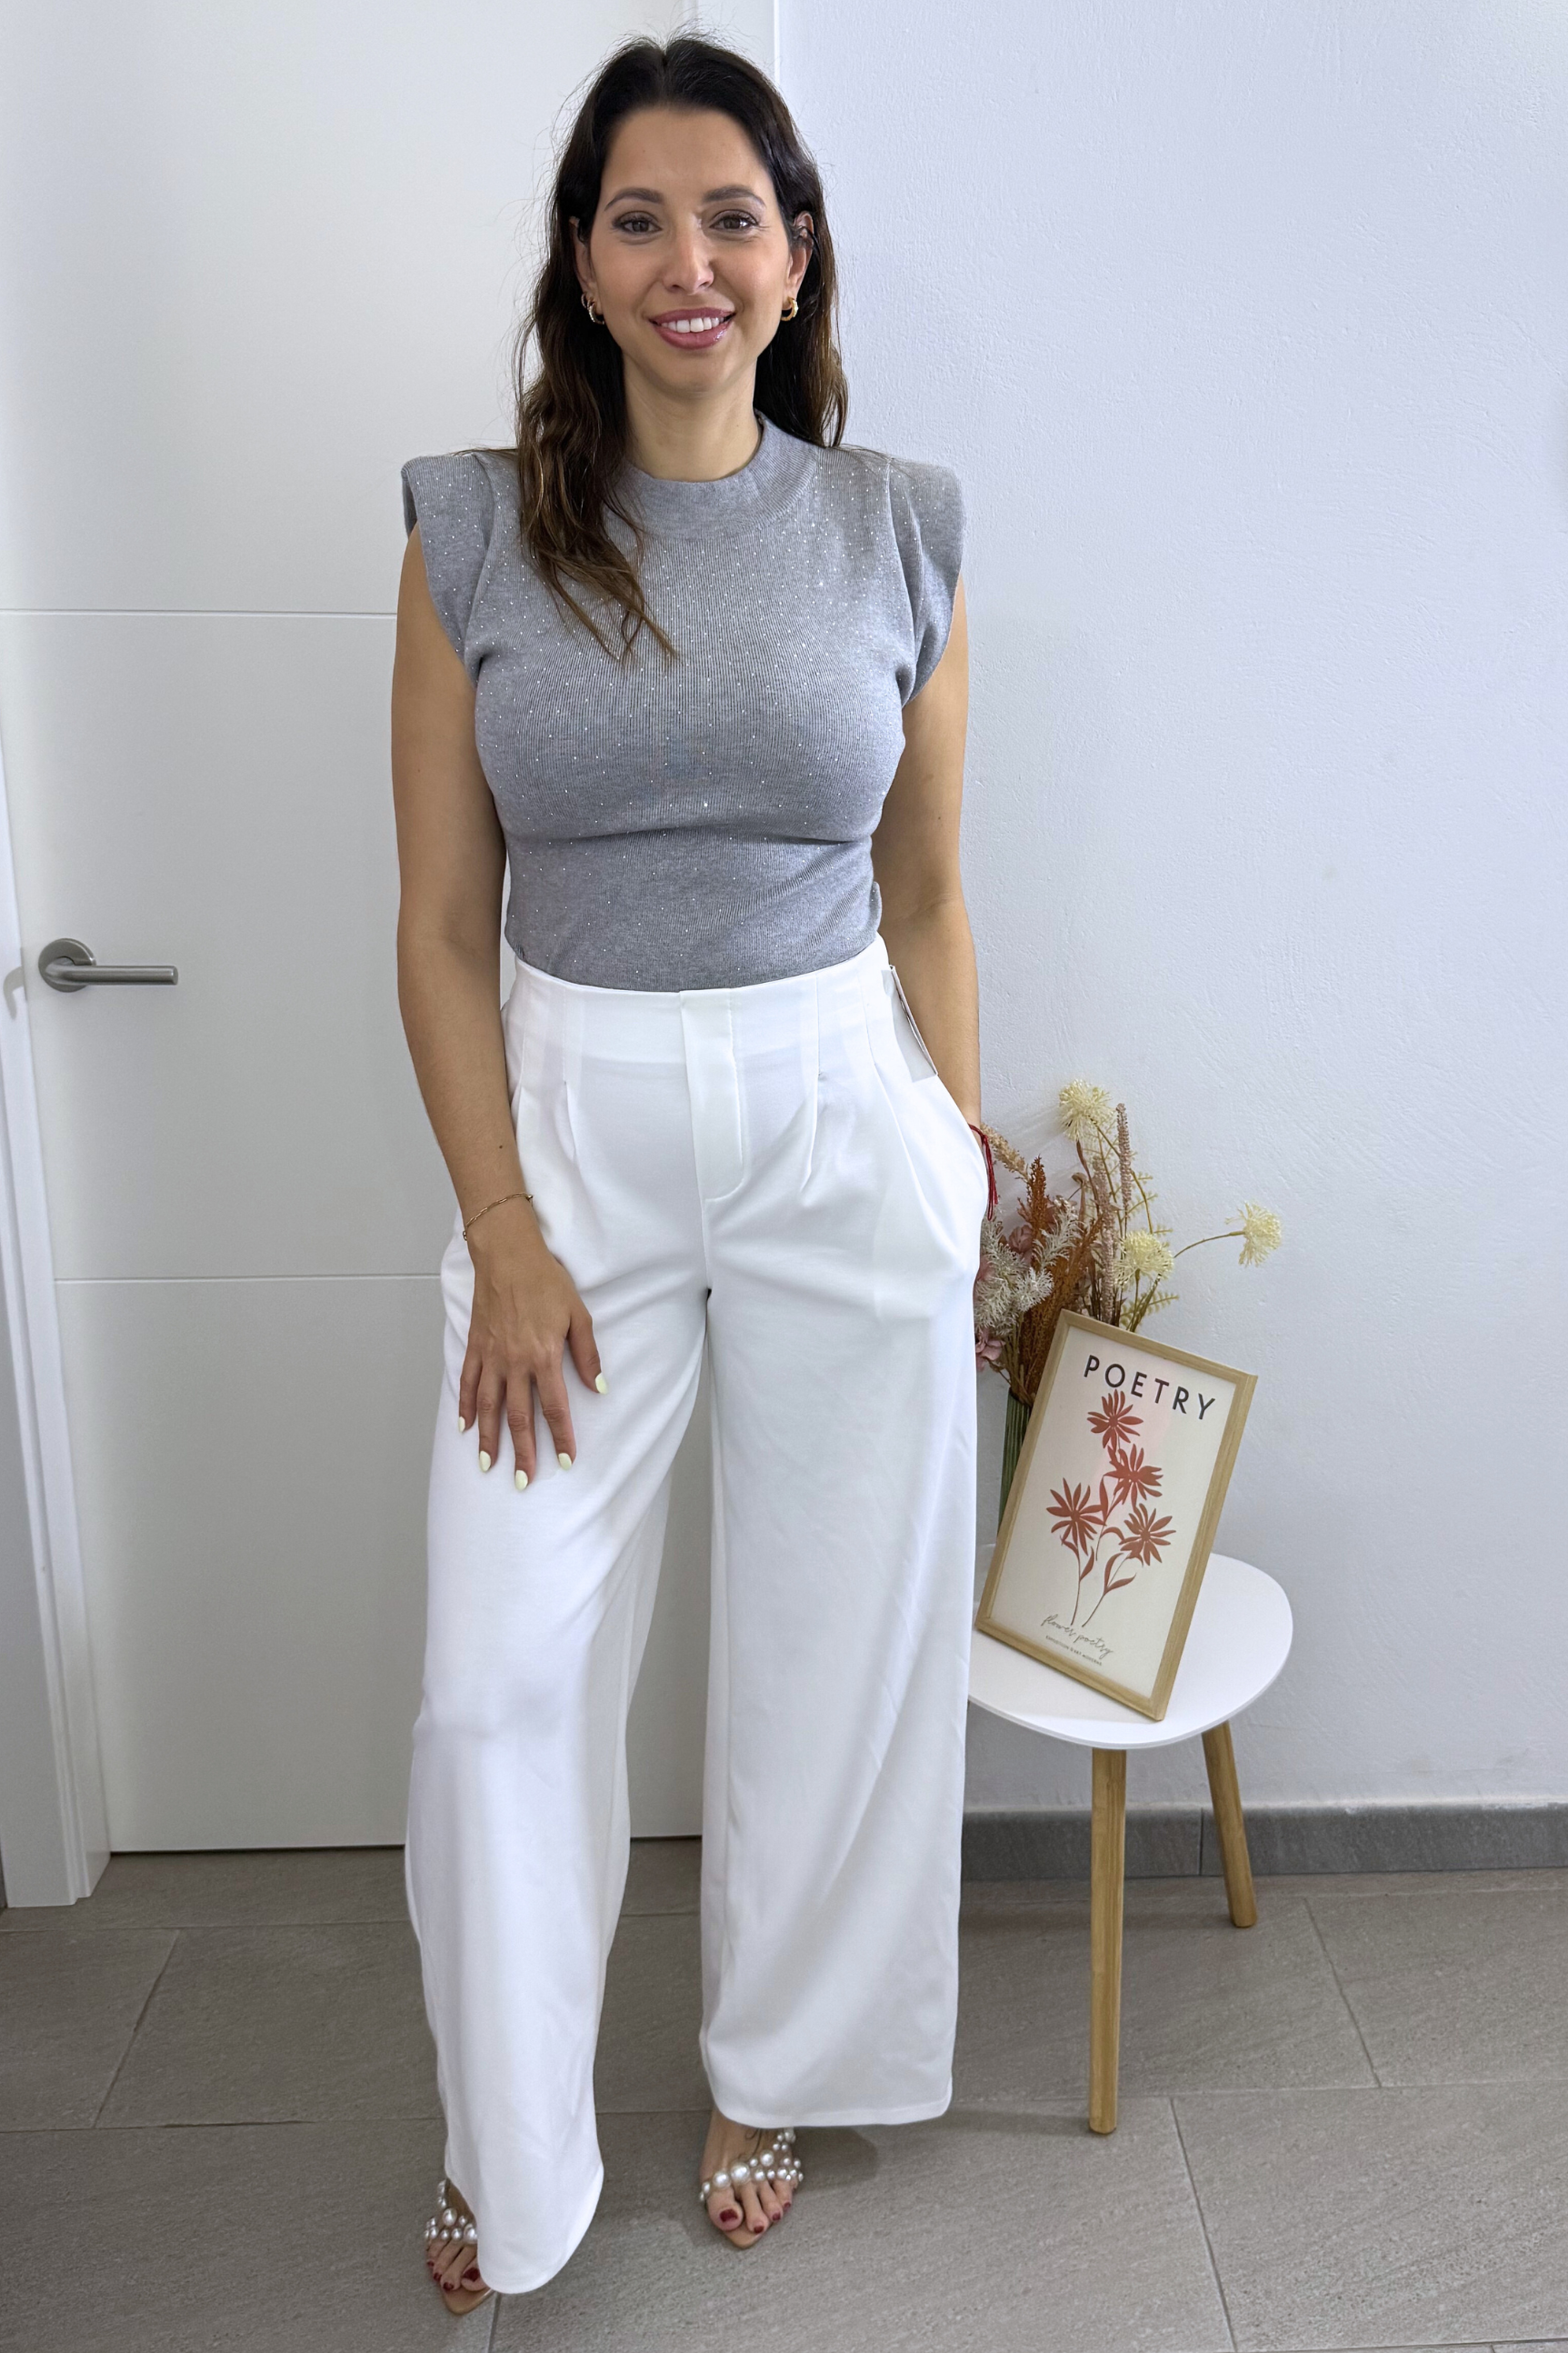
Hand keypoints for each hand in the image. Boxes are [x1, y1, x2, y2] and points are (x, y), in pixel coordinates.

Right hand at [458, 1208, 602, 1485]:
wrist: (508, 1255)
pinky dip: (464, 1407)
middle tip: (523, 1481)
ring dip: (489, 1438)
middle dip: (522, 1451)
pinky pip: (467, 1382)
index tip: (565, 1462)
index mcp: (544, 1356)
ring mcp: (491, 1356)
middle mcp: (515, 1362)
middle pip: (519, 1416)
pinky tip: (464, 1428)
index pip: (554, 1407)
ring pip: (488, 1406)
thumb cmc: (546, 1281)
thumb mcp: (578, 1314)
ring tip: (488, 1465)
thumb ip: (587, 1354)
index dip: (561, 1437)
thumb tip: (598, 1387)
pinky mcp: (475, 1346)